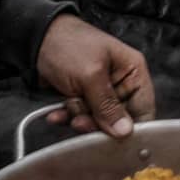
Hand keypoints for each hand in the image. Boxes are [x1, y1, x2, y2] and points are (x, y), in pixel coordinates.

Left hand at [37, 15, 155, 137]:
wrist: (35, 40)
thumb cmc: (68, 46)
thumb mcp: (90, 75)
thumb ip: (108, 105)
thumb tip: (125, 131)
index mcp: (133, 72)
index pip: (144, 108)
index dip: (132, 127)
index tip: (115, 140)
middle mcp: (122, 83)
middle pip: (120, 118)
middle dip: (98, 122)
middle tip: (81, 120)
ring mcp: (102, 91)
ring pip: (98, 120)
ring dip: (80, 117)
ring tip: (68, 106)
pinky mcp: (84, 96)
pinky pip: (81, 115)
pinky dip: (68, 116)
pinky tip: (57, 111)